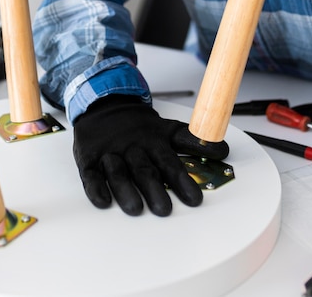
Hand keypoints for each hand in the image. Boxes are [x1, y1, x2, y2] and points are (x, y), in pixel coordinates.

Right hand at [73, 95, 229, 215]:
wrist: (105, 103)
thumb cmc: (138, 126)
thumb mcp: (167, 129)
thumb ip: (193, 141)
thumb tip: (222, 150)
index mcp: (153, 141)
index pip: (170, 162)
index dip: (182, 181)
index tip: (195, 199)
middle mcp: (133, 148)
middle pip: (144, 170)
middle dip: (154, 190)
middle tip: (164, 209)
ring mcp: (110, 153)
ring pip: (118, 173)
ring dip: (125, 190)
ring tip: (135, 208)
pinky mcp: (89, 158)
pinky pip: (90, 174)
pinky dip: (96, 187)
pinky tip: (103, 200)